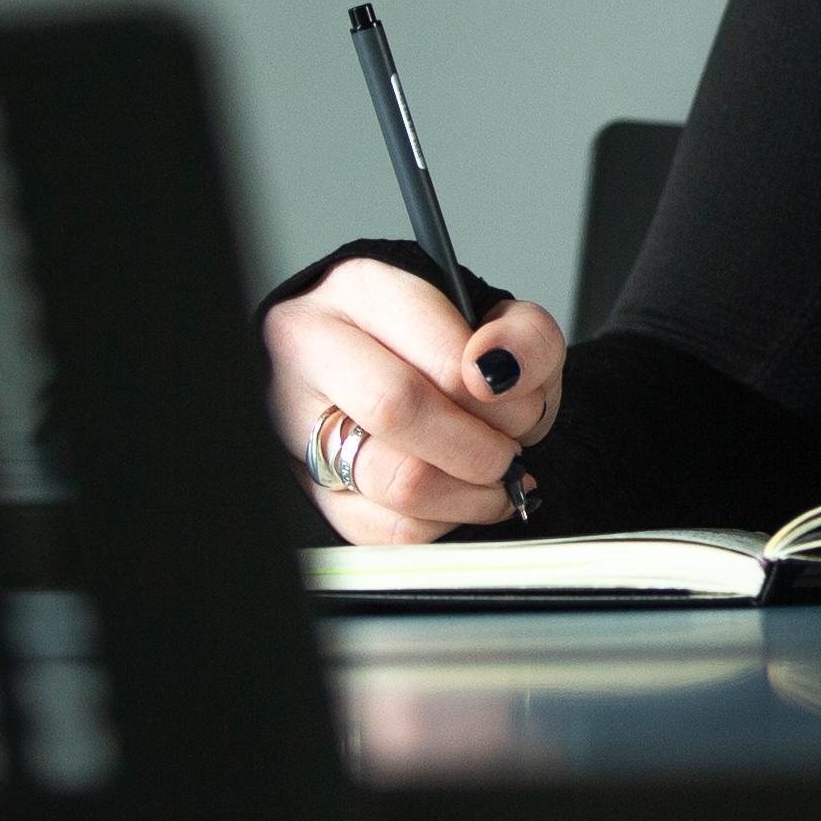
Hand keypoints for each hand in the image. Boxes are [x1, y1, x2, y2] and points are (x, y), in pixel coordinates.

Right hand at [263, 254, 565, 542]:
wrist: (380, 363)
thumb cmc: (436, 343)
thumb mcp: (497, 318)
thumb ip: (523, 336)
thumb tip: (500, 374)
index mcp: (361, 290)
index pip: (443, 356)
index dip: (503, 399)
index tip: (524, 409)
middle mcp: (310, 349)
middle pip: (400, 412)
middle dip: (481, 449)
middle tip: (511, 454)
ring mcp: (296, 422)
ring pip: (395, 481)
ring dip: (470, 495)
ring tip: (493, 479)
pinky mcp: (306, 487)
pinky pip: (385, 530)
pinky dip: (440, 522)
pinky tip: (455, 496)